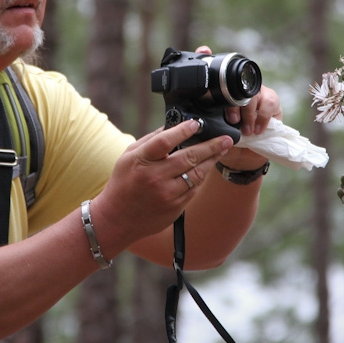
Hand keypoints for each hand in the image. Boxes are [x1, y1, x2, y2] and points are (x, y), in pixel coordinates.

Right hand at [93, 119, 233, 251]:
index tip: (196, 124)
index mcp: (141, 162)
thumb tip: (173, 126)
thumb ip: (151, 141)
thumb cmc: (123, 182)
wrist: (117, 219)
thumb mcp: (129, 157)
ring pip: (197, 174)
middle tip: (226, 138)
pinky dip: (202, 176)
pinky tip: (208, 167)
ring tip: (222, 150)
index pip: (165, 142)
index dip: (182, 131)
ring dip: (212, 161)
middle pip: (188, 158)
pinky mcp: (175, 208)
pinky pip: (194, 189)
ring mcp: (167, 195)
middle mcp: (155, 178)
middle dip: (211, 146)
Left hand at [193, 45, 281, 170]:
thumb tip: (181, 116)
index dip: (208, 56)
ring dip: (248, 113)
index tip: (203, 52)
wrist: (243, 155)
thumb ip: (201, 121)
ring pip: (252, 94)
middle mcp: (238, 87)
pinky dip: (262, 117)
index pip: (214, 67)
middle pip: (236, 84)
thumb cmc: (224, 139)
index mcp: (220, 90)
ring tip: (244, 129)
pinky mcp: (271, 101)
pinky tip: (256, 129)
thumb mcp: (209, 130)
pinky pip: (268, 103)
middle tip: (230, 119)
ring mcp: (256, 92)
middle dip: (233, 102)